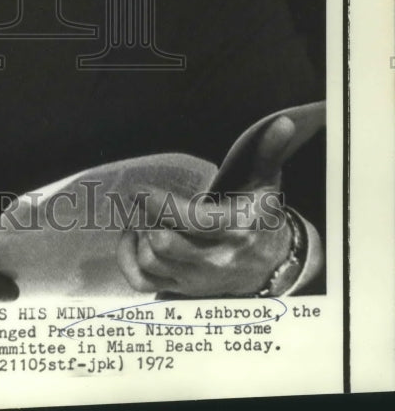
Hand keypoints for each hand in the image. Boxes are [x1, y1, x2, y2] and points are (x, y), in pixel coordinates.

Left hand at [116, 116, 297, 295]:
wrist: (270, 264)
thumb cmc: (260, 215)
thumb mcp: (267, 183)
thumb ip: (269, 151)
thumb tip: (283, 122)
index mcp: (236, 230)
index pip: (194, 223)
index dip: (162, 206)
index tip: (142, 189)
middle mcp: (216, 259)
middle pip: (166, 245)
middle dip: (147, 218)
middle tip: (140, 199)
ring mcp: (197, 278)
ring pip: (152, 262)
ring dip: (138, 237)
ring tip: (140, 216)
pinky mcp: (183, 289)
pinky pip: (143, 282)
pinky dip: (127, 260)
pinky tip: (131, 237)